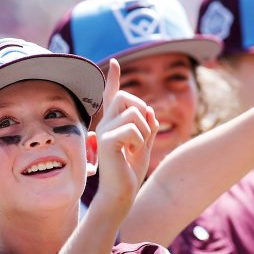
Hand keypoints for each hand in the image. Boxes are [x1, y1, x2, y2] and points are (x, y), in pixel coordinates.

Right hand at [92, 59, 158, 213]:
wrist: (121, 192)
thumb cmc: (131, 170)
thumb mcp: (145, 145)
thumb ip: (148, 126)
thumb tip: (148, 109)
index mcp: (114, 123)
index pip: (113, 95)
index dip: (113, 78)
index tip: (115, 62)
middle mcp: (106, 123)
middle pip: (126, 97)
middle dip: (141, 110)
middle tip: (142, 133)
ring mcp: (104, 131)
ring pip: (134, 113)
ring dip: (144, 131)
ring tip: (136, 148)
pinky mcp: (107, 141)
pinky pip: (133, 130)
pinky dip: (140, 142)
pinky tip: (131, 153)